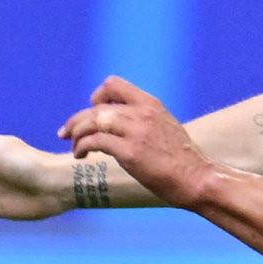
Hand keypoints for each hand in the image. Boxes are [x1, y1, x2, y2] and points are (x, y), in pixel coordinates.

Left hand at [61, 77, 217, 208]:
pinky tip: (81, 156)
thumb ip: (142, 121)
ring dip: (77, 134)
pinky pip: (95, 141)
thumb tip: (117, 125)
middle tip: (65, 133)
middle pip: (97, 107)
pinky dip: (82, 147)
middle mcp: (142, 113)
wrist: (197, 179)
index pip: (113, 84)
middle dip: (76, 120)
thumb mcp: (165, 128)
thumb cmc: (181, 160)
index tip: (92, 111)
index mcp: (151, 104)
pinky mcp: (130, 152)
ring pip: (92, 122)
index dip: (97, 96)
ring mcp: (136, 132)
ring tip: (75, 148)